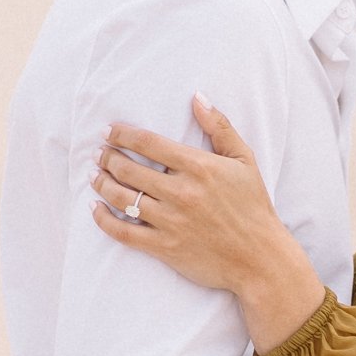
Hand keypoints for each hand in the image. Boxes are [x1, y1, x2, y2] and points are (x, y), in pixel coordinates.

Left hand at [92, 100, 325, 349]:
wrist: (260, 259)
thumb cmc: (254, 207)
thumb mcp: (244, 160)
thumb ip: (220, 127)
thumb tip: (197, 97)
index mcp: (199, 167)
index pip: (148, 143)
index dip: (122, 134)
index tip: (109, 131)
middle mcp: (181, 192)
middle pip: (129, 169)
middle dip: (107, 157)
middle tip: (99, 153)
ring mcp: (171, 221)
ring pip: (122, 198)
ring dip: (102, 184)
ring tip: (95, 175)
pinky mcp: (165, 247)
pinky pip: (124, 232)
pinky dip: (104, 220)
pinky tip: (96, 209)